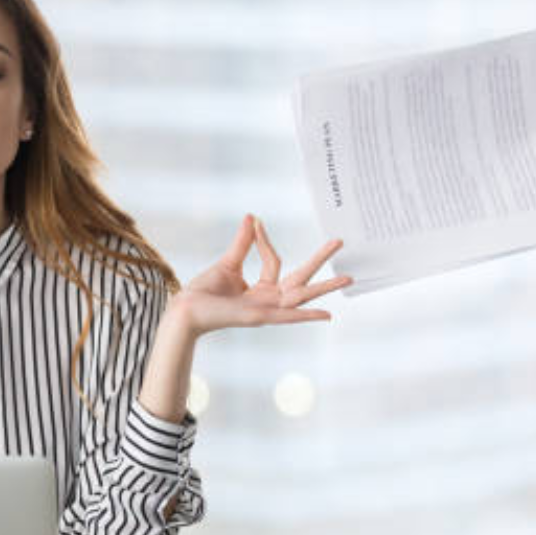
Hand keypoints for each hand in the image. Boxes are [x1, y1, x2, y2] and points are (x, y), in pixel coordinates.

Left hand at [166, 215, 351, 337]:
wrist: (186, 309)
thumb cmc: (204, 292)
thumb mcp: (228, 263)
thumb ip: (243, 243)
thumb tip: (253, 217)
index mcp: (261, 289)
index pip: (274, 260)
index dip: (264, 240)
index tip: (256, 223)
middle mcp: (268, 299)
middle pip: (301, 278)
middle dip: (320, 259)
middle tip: (340, 241)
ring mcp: (266, 309)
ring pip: (301, 296)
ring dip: (325, 288)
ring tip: (349, 278)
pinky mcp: (259, 317)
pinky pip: (288, 316)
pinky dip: (306, 316)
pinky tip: (327, 315)